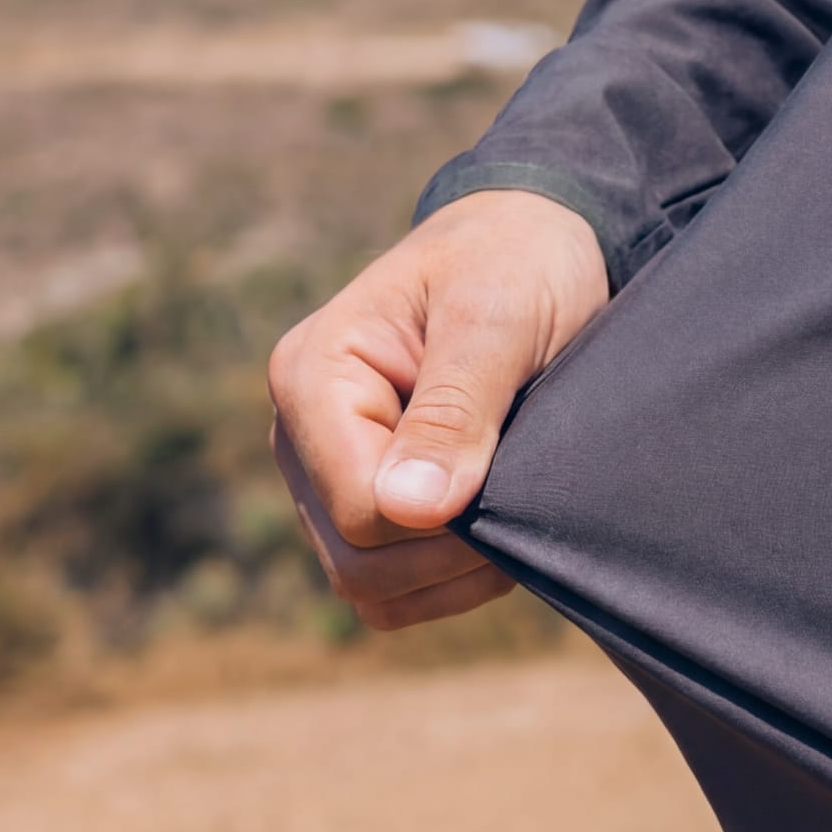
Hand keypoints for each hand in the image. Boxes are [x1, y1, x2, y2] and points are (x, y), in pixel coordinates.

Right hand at [268, 189, 609, 632]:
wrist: (532, 241)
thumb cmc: (517, 261)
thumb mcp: (498, 319)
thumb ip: (454, 410)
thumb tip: (407, 509)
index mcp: (312, 376)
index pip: (360, 510)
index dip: (444, 524)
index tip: (512, 476)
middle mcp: (299, 431)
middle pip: (356, 562)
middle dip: (449, 556)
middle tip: (523, 497)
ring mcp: (325, 472)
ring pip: (367, 585)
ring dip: (449, 575)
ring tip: (512, 510)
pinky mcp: (360, 498)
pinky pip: (385, 589)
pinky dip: (443, 582)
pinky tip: (493, 531)